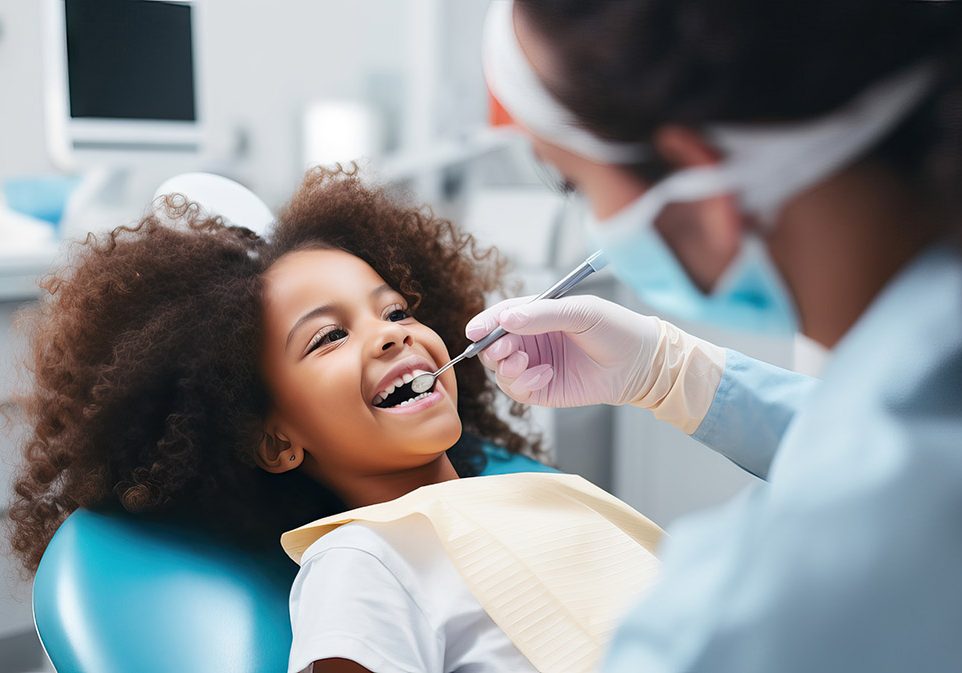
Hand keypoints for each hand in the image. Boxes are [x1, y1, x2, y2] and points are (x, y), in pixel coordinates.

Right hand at [465, 294, 660, 406]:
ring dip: (506, 367)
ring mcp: (535, 365)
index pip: (501, 317)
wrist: (640, 363)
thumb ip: (542, 314)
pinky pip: (517, 390)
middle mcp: (532, 339)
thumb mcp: (580, 312)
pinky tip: (544, 375)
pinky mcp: (542, 389)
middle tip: (507, 349)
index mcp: (537, 315)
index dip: (485, 323)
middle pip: (493, 345)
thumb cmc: (615, 329)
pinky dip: (523, 383)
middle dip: (493, 348)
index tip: (474, 331)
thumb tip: (506, 320)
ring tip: (527, 361)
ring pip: (500, 370)